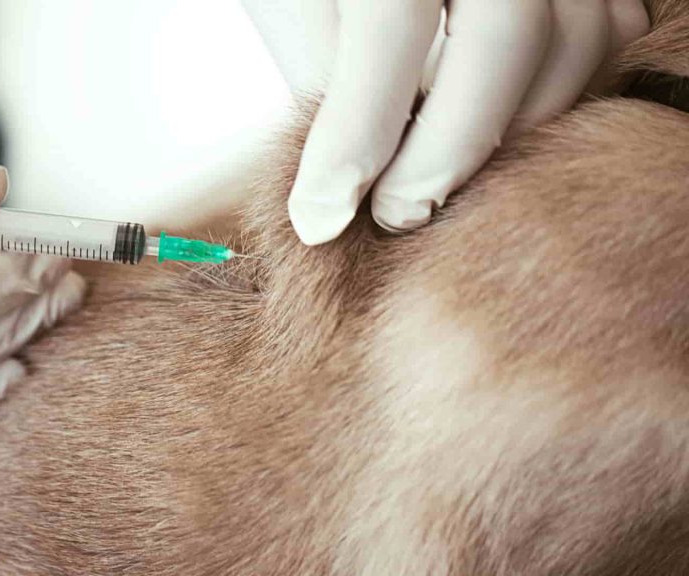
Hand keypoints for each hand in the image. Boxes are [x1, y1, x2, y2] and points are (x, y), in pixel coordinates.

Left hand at [243, 0, 649, 242]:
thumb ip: (329, 70)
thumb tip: (345, 179)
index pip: (388, 29)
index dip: (355, 135)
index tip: (320, 216)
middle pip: (503, 38)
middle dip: (445, 151)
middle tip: (393, 216)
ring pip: (574, 39)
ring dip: (511, 132)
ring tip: (440, 180)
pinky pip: (608, 30)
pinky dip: (561, 94)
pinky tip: (501, 129)